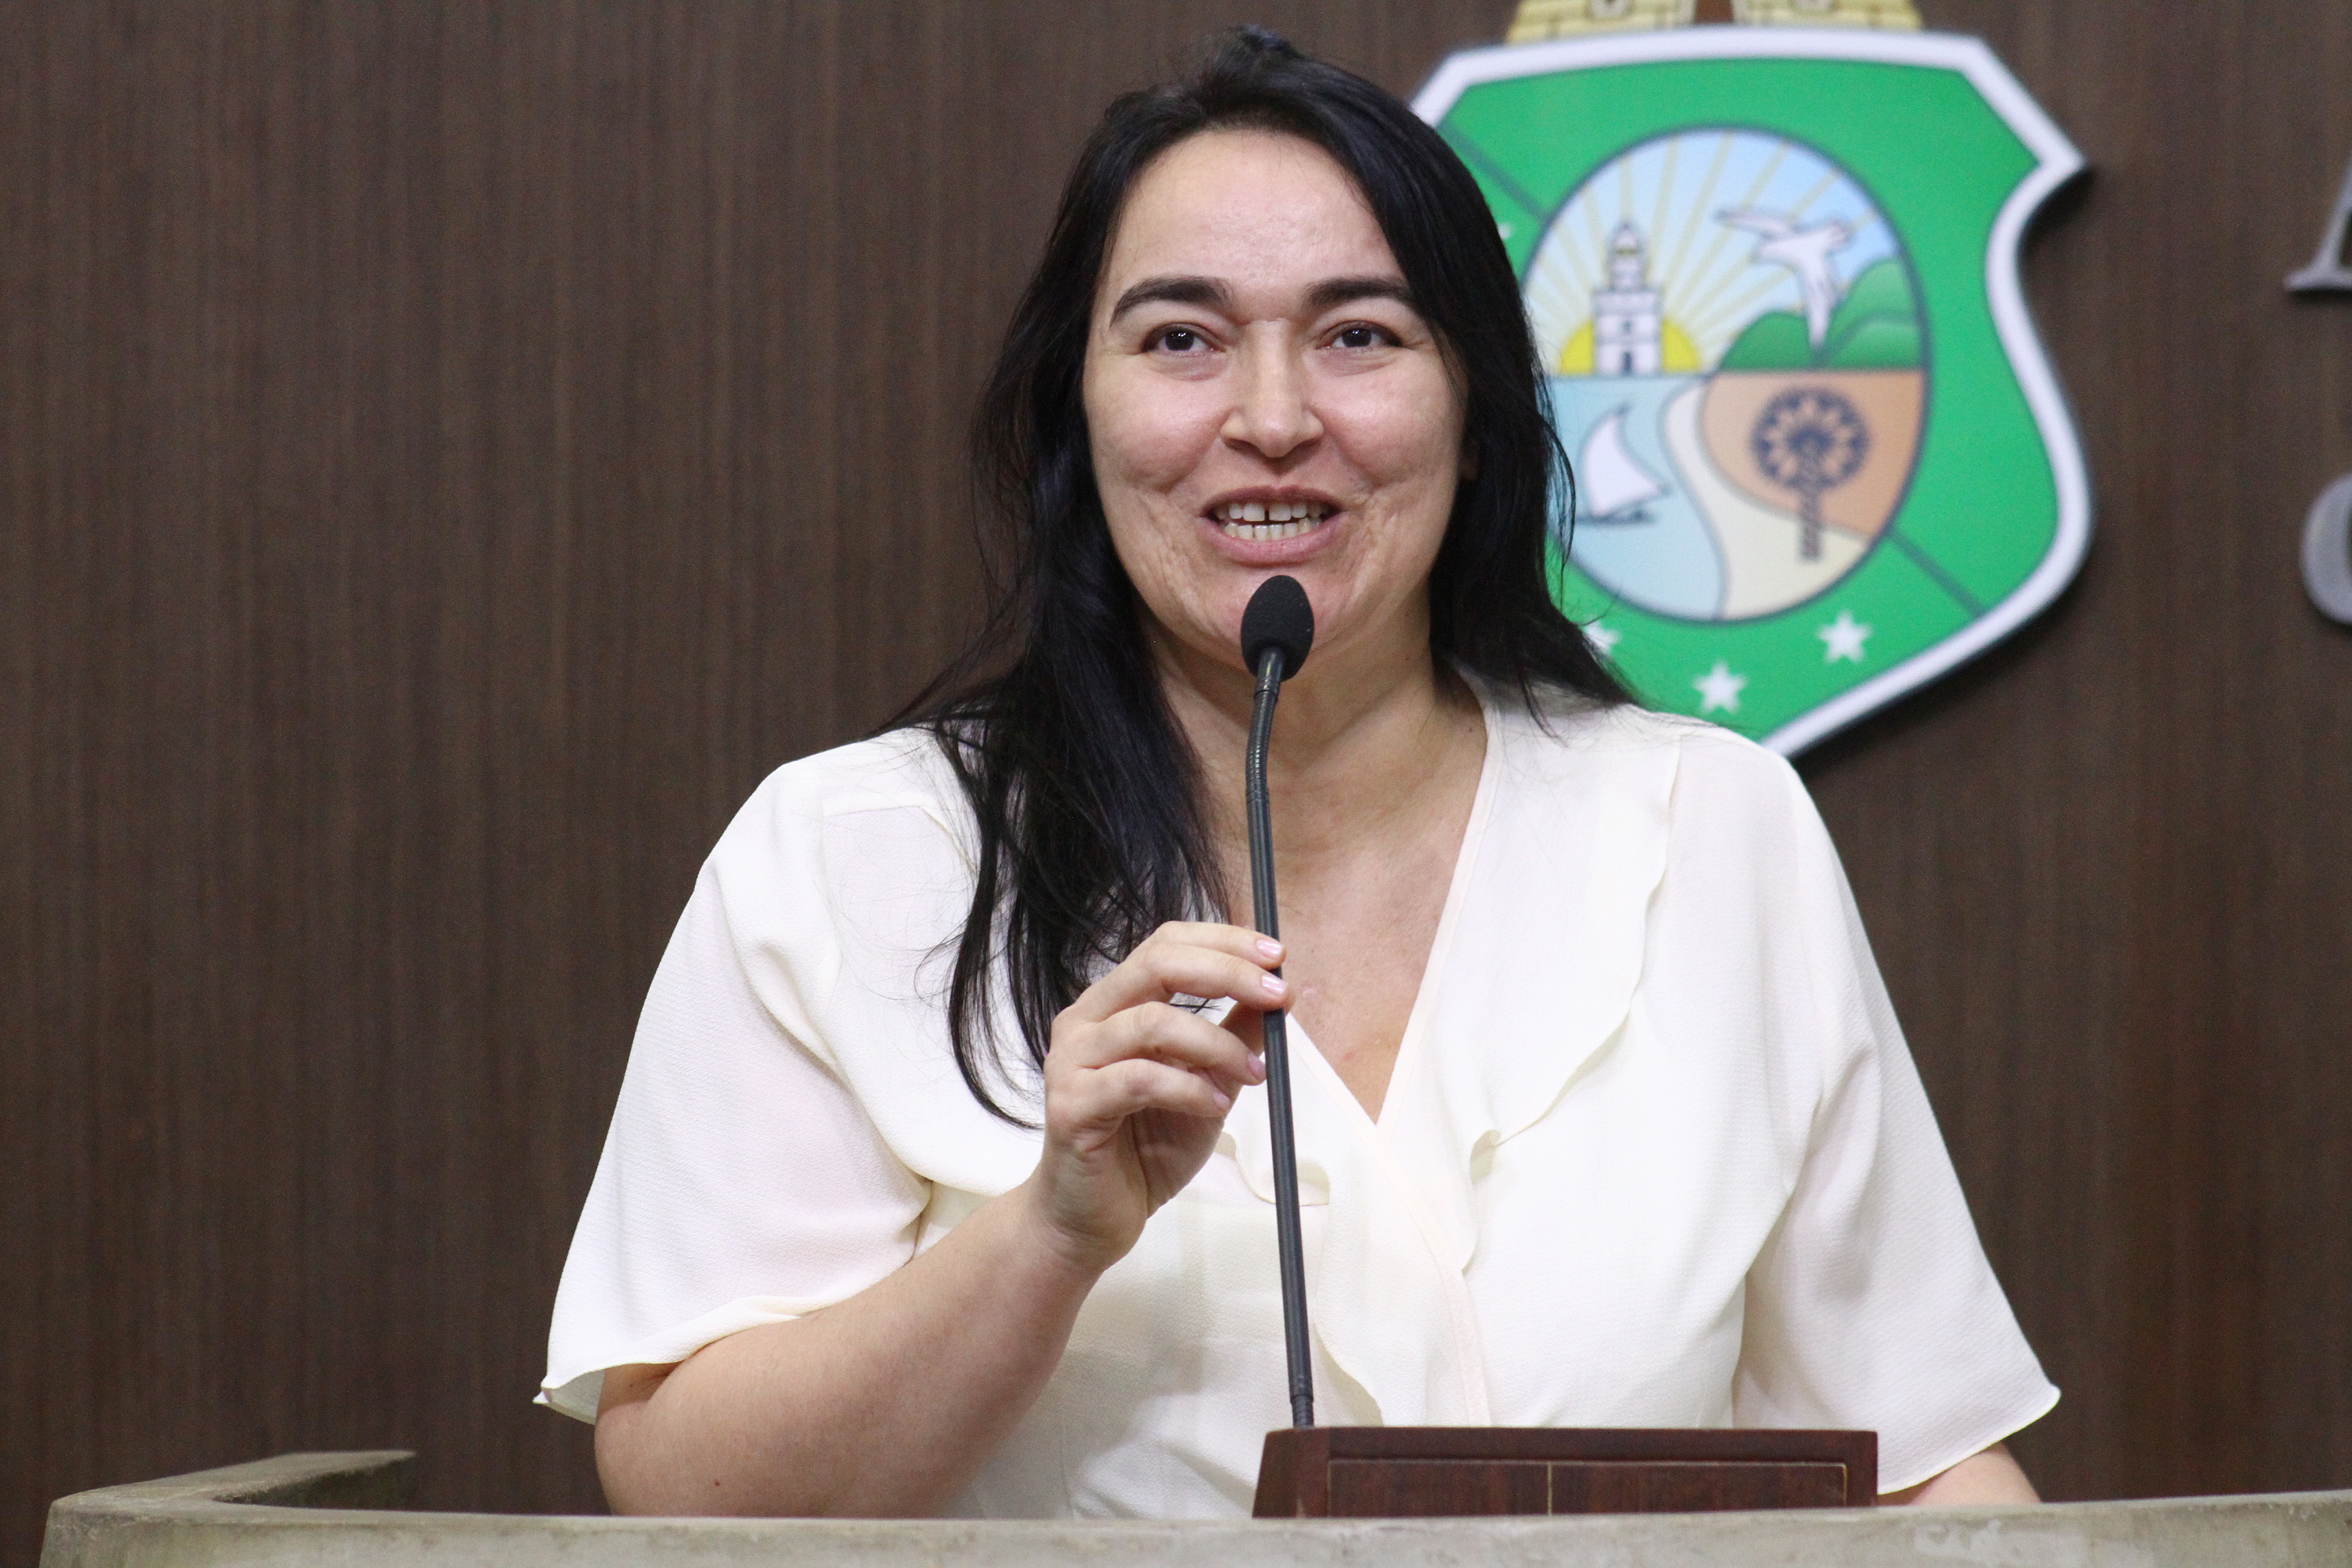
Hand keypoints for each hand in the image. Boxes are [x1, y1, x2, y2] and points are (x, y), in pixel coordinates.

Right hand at [1021, 921, 1280, 1275]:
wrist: (1091, 1219)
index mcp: (1113, 1005)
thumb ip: (1234, 1036)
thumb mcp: (1207, 1082)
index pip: (1166, 945)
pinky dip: (1187, 1087)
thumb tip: (1280, 994)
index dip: (1223, 942)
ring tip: (1253, 1074)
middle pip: (1157, 964)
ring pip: (1152, 1021)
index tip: (1276, 955)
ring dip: (1216, 1044)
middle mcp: (1084, 1022)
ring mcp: (1071, 1062)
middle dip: (1227, 973)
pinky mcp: (1071, 1106)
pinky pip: (1138, 1079)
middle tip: (1277, 995)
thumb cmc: (1143, 1149)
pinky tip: (1214, 1106)